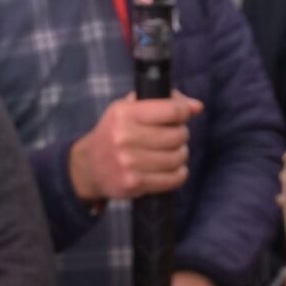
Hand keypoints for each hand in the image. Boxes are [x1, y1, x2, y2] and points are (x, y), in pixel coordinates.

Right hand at [68, 93, 201, 203]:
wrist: (88, 167)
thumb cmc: (114, 133)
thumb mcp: (129, 109)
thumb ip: (163, 102)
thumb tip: (197, 106)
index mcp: (124, 114)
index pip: (171, 110)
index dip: (184, 112)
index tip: (182, 116)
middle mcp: (125, 137)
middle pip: (177, 135)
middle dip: (181, 135)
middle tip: (174, 136)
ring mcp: (129, 163)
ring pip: (177, 157)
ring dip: (180, 155)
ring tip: (171, 152)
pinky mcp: (134, 184)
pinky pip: (173, 179)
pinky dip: (178, 174)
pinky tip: (170, 169)